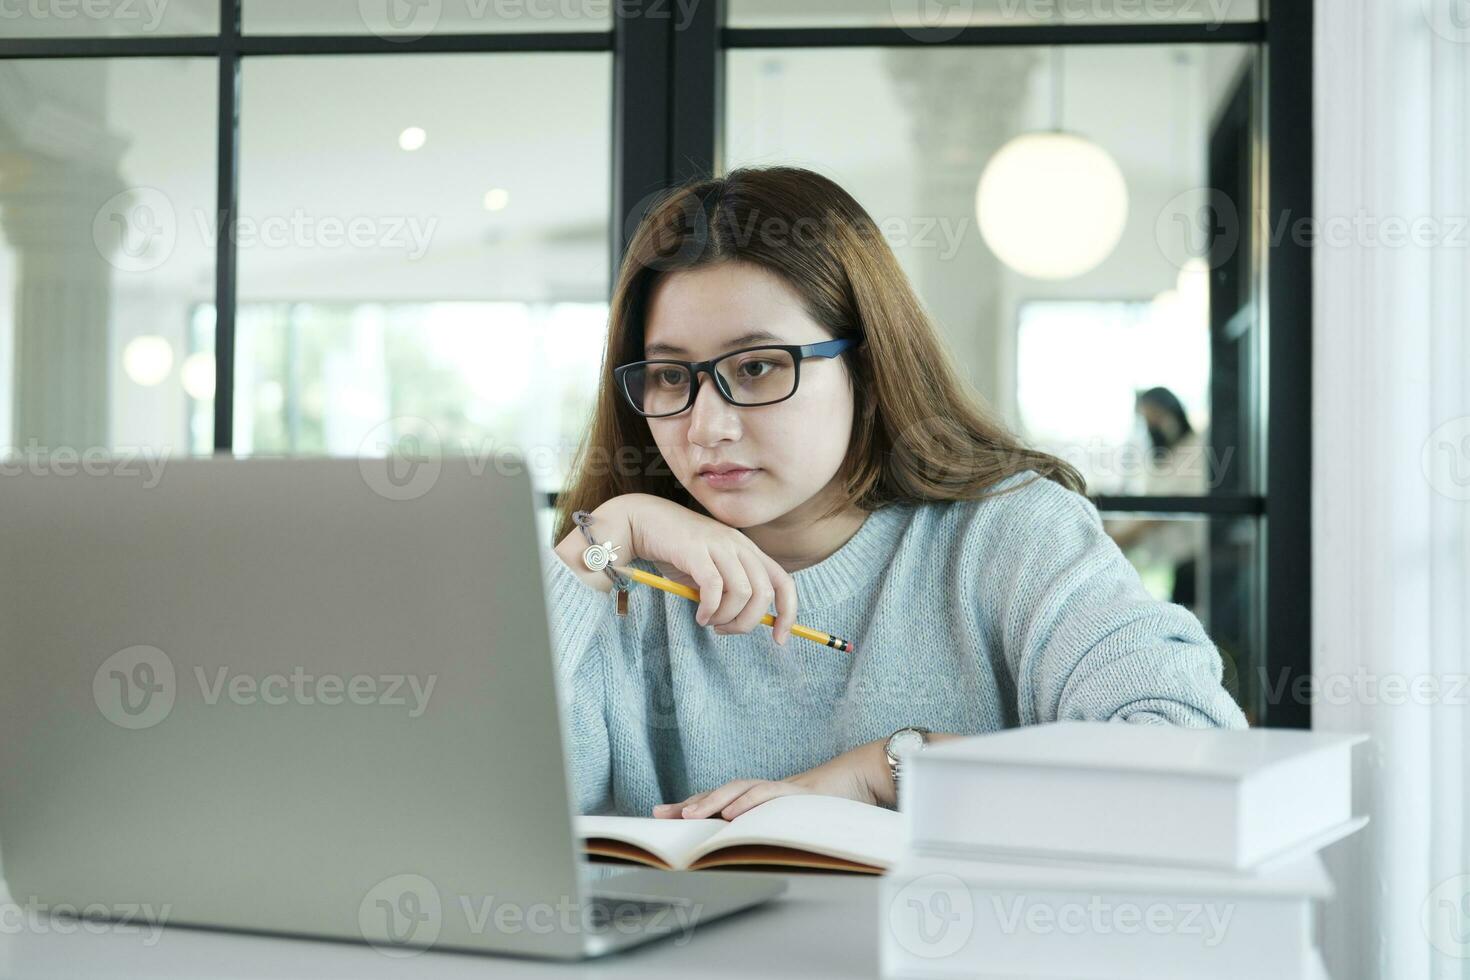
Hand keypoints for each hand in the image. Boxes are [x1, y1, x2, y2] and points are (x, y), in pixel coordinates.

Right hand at [618, 494, 799, 645]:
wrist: (644, 522)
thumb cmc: (677, 551)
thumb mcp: (712, 570)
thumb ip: (730, 590)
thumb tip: (746, 621)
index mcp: (748, 549)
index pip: (783, 581)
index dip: (788, 612)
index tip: (780, 638)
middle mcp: (739, 544)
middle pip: (764, 592)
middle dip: (749, 621)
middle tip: (725, 630)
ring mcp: (719, 545)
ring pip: (743, 592)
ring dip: (727, 617)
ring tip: (709, 622)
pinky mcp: (696, 550)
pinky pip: (714, 587)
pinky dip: (710, 609)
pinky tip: (699, 615)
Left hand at [651, 740, 888, 819]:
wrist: (865, 775)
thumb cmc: (834, 803)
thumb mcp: (797, 824)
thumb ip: (773, 831)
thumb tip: (749, 851)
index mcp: (763, 800)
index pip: (721, 801)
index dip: (692, 806)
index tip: (662, 815)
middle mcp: (766, 791)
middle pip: (721, 793)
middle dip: (690, 804)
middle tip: (663, 816)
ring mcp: (780, 789)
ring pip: (738, 790)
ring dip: (712, 801)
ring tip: (689, 815)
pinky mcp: (798, 791)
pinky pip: (768, 795)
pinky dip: (748, 802)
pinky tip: (731, 812)